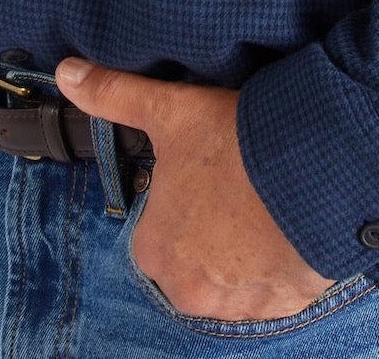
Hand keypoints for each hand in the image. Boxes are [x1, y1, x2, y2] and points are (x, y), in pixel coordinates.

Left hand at [56, 59, 331, 321]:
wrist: (312, 169)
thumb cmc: (235, 143)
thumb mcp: (170, 110)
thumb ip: (115, 94)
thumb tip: (66, 72)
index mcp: (154, 250)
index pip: (157, 231)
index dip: (182, 200)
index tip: (207, 175)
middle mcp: (188, 290)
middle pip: (193, 260)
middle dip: (212, 234)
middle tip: (237, 188)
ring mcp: (237, 305)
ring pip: (233, 279)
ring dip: (245, 254)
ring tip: (265, 205)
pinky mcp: (281, 306)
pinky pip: (273, 291)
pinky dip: (278, 267)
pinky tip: (287, 228)